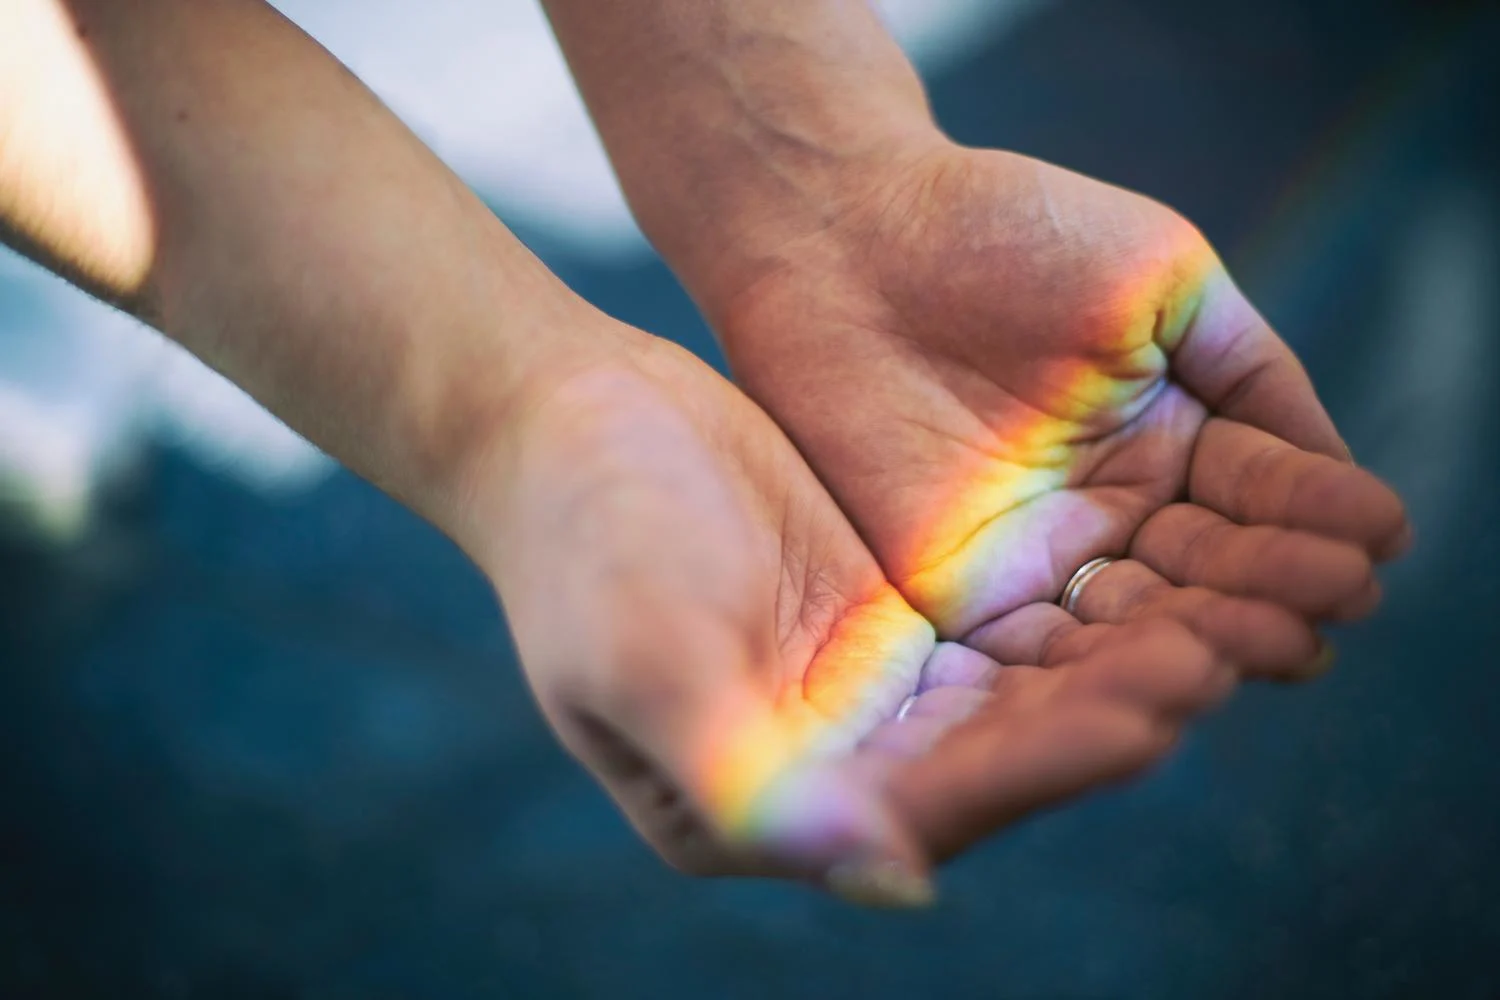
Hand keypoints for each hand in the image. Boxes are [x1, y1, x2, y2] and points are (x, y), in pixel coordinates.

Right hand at [464, 320, 1234, 900]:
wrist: (560, 426)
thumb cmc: (579, 541)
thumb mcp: (646, 653)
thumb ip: (746, 771)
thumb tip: (892, 877)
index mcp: (760, 808)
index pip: (923, 806)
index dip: (1037, 767)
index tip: (1144, 716)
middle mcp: (825, 769)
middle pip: (988, 758)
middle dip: (1100, 715)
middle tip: (1216, 658)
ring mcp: (858, 696)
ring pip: (1008, 699)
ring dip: (1106, 668)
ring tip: (1214, 624)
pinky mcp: (885, 623)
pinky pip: (998, 635)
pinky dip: (1072, 618)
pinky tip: (1147, 581)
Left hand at [711, 143, 1409, 679]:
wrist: (848, 240)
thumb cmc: (1003, 230)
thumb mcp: (1159, 280)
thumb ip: (1248, 371)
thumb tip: (1337, 473)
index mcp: (1173, 433)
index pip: (1263, 492)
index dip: (1317, 512)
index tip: (1376, 533)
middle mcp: (1117, 507)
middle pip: (1212, 569)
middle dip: (1276, 583)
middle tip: (1338, 600)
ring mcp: (1042, 555)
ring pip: (1141, 620)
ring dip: (1207, 635)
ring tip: (1278, 643)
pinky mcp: (963, 596)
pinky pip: (1045, 649)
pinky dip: (1102, 666)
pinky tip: (1161, 671)